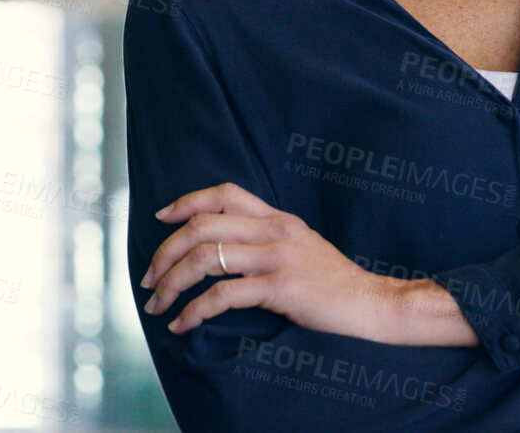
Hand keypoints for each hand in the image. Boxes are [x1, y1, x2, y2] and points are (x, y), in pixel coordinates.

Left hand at [141, 181, 404, 338]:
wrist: (370, 303)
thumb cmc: (333, 282)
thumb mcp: (301, 246)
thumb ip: (266, 240)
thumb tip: (222, 249)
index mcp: (278, 218)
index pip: (225, 193)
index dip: (186, 202)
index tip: (160, 220)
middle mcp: (274, 230)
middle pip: (202, 226)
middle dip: (164, 253)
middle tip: (148, 279)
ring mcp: (277, 257)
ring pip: (205, 259)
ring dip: (171, 283)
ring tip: (157, 305)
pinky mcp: (280, 287)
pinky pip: (222, 296)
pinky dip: (194, 311)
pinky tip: (184, 325)